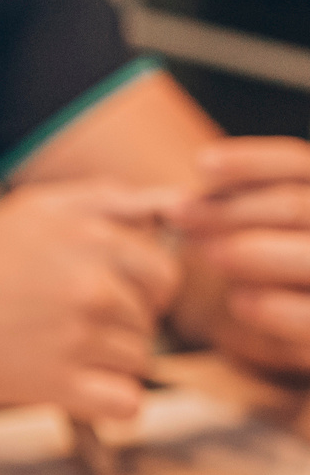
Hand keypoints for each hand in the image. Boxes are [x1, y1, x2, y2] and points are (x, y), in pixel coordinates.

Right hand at [0, 180, 183, 419]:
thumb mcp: (41, 207)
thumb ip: (112, 199)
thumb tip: (180, 203)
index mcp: (96, 239)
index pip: (164, 273)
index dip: (143, 287)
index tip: (109, 295)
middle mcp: (92, 286)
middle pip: (153, 318)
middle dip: (128, 323)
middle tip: (81, 325)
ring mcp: (77, 337)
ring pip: (139, 359)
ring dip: (111, 362)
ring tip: (62, 351)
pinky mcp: (57, 384)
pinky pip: (125, 402)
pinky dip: (113, 402)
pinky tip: (84, 390)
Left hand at [177, 138, 309, 375]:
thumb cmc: (298, 312)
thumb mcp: (281, 258)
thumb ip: (256, 225)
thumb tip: (194, 200)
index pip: (303, 167)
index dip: (254, 162)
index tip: (200, 165)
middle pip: (301, 206)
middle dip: (233, 208)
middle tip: (177, 216)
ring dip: (255, 250)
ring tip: (204, 254)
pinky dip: (280, 308)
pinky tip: (241, 304)